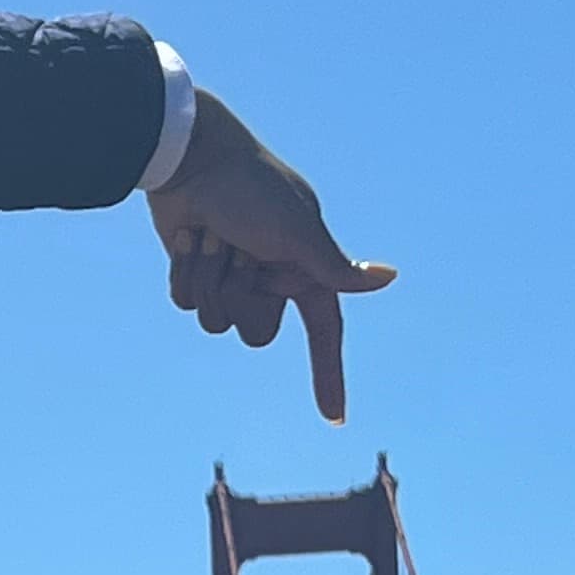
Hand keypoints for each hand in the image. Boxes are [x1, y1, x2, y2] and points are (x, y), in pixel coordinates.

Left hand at [147, 89, 394, 423]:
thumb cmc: (249, 188)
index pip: (324, 331)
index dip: (328, 375)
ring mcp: (231, 274)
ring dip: (210, 278)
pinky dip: (185, 272)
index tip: (334, 418)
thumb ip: (335, 268)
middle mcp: (270, 274)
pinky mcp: (195, 270)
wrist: (189, 156)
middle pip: (255, 332)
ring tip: (210, 235)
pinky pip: (186, 302)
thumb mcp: (297, 231)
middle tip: (240, 249)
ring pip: (215, 321)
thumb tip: (389, 277)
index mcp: (304, 266)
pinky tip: (188, 235)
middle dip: (243, 295)